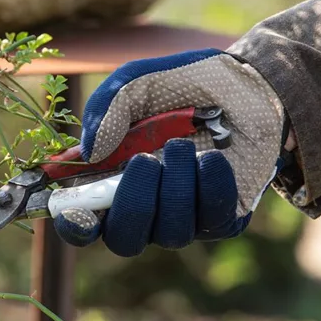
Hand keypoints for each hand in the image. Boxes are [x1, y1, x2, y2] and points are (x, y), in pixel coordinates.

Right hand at [54, 49, 286, 256]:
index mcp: (108, 183)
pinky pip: (210, 218)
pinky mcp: (221, 219)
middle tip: (144, 160)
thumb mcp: (135, 81)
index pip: (83, 226)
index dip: (75, 226)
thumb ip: (105, 109)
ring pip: (170, 232)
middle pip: (124, 240)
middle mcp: (142, 210)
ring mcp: (182, 219)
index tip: (79, 210)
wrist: (245, 83)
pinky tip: (211, 156)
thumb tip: (89, 152)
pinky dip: (208, 184)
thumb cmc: (180, 84)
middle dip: (133, 202)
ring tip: (181, 144)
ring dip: (174, 185)